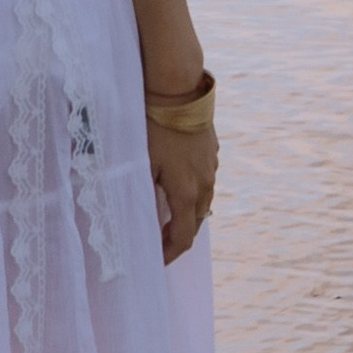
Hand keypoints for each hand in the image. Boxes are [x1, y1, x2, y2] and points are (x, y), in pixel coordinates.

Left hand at [149, 122, 217, 265]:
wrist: (177, 91)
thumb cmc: (153, 128)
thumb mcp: (142, 164)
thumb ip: (143, 195)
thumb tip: (141, 218)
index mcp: (186, 192)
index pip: (183, 237)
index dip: (171, 254)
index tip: (157, 261)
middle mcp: (204, 184)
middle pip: (196, 222)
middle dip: (179, 235)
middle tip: (160, 241)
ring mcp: (211, 167)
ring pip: (203, 201)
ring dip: (188, 213)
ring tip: (168, 215)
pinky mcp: (211, 152)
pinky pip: (205, 180)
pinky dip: (193, 191)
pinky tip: (177, 182)